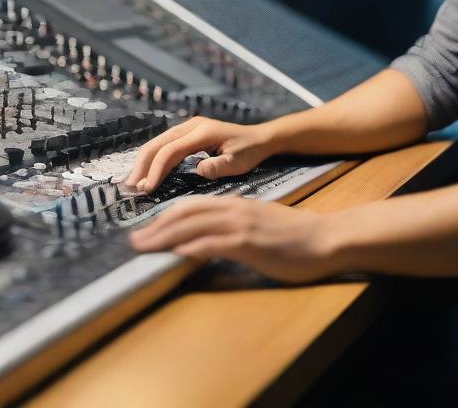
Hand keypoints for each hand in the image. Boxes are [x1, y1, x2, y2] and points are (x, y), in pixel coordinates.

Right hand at [123, 116, 276, 192]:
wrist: (259, 138)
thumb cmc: (249, 151)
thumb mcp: (238, 162)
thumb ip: (219, 166)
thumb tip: (198, 170)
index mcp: (202, 132)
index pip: (171, 150)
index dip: (156, 170)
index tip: (147, 190)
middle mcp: (191, 126)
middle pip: (158, 144)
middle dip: (142, 165)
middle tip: (130, 188)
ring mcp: (187, 128)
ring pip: (157, 143)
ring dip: (143, 162)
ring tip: (132, 183)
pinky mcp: (187, 134)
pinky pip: (164, 145)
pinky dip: (152, 159)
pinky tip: (145, 173)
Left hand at [128, 196, 343, 283]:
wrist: (324, 238)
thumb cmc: (295, 236)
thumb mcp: (259, 224)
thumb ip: (235, 226)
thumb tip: (212, 237)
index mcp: (234, 204)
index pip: (191, 206)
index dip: (165, 217)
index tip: (146, 229)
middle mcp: (233, 210)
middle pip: (185, 214)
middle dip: (156, 227)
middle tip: (133, 240)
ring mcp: (241, 226)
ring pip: (193, 226)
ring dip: (164, 237)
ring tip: (144, 247)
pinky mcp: (249, 243)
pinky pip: (214, 243)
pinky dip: (192, 246)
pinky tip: (176, 252)